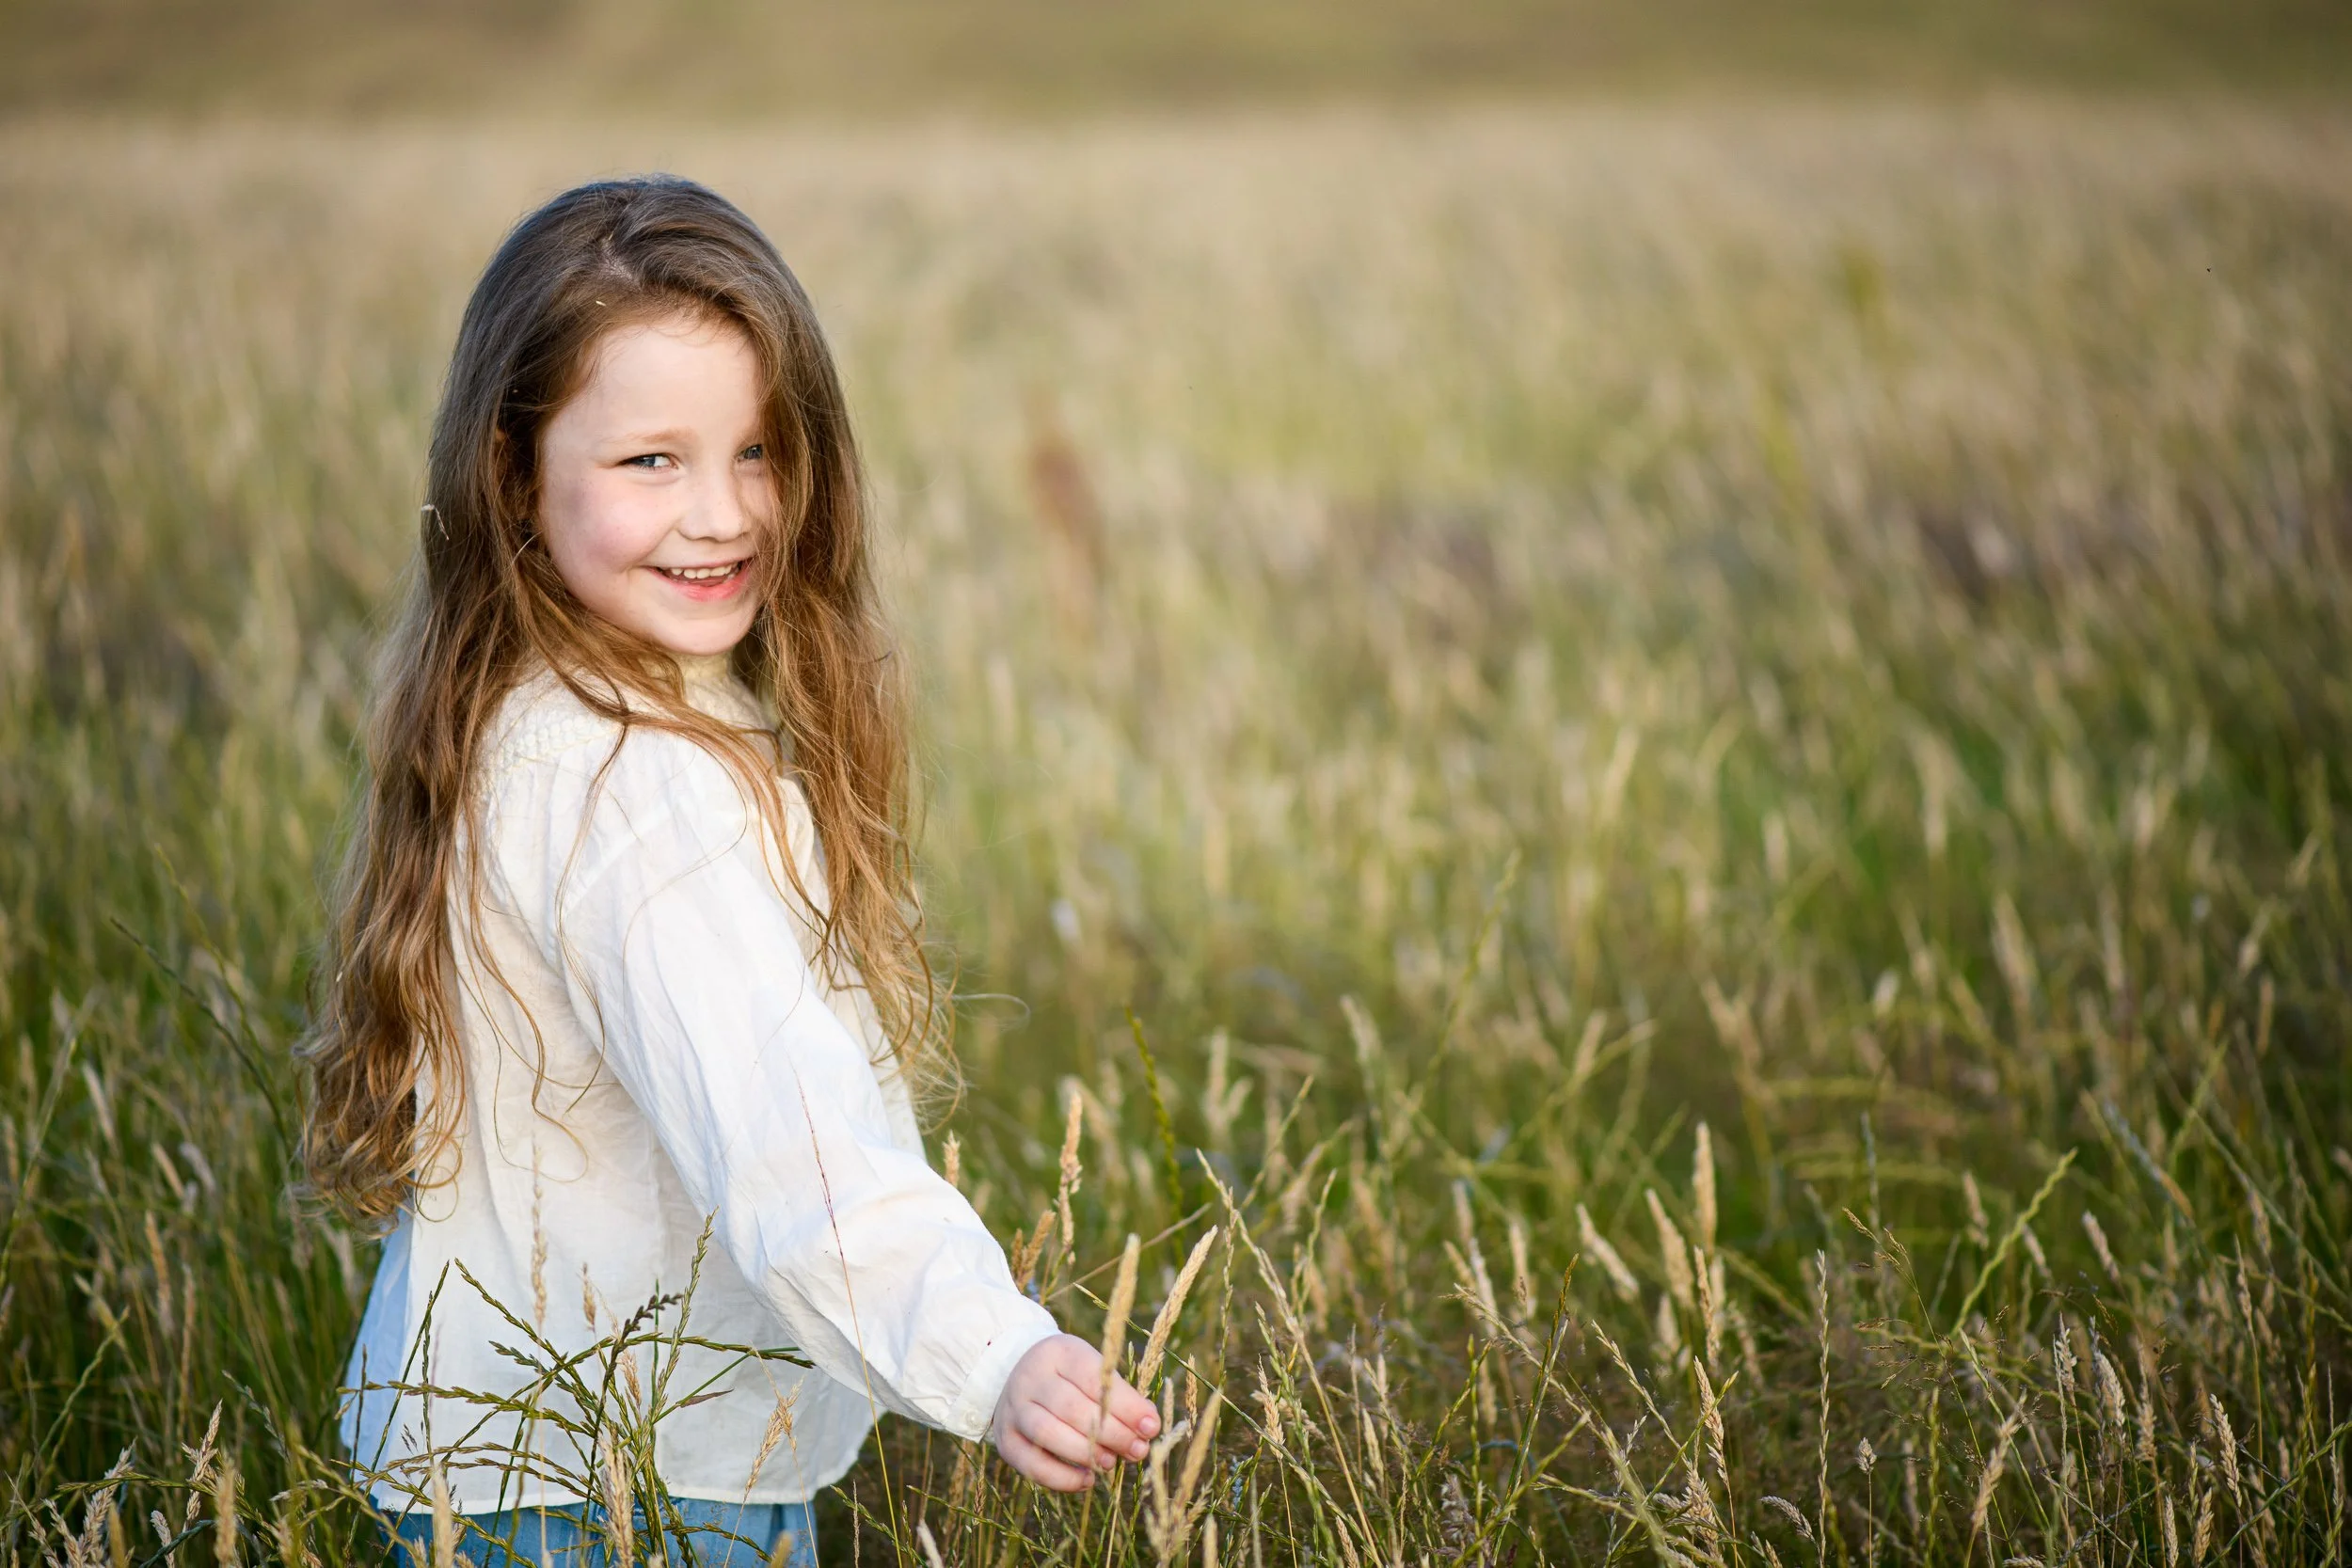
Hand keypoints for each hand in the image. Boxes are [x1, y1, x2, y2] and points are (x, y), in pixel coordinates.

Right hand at [989, 1334, 1160, 1490]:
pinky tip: (1087, 1479)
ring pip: (1047, 1433)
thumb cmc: (1071, 1378)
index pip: (1092, 1378)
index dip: (1125, 1405)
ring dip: (1085, 1453)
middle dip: (1111, 1433)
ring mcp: (1013, 1409)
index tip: (1150, 1426)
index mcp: (1058, 1352)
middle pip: (1070, 1407)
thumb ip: (1121, 1396)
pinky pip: (1032, 1464)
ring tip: (1111, 1462)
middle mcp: (1030, 1378)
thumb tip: (1148, 1427)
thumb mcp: (1095, 1372)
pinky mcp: (1006, 1440)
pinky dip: (1062, 1477)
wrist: (1020, 1378)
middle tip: (1137, 1450)